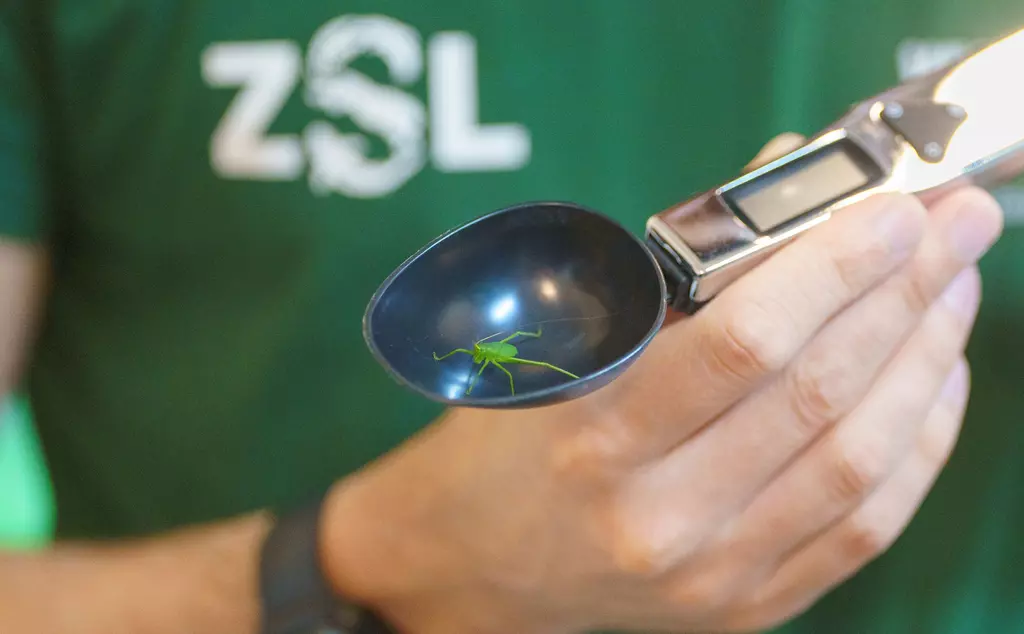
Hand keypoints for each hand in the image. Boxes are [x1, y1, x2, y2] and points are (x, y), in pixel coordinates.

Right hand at [320, 135, 1003, 633]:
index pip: (740, 345)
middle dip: (903, 295)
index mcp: (593, 435)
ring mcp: (711, 573)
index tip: (892, 210)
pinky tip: (933, 380)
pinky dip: (917, 444)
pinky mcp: (745, 605)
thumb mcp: (558, 346)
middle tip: (956, 227)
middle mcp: (657, 515)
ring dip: (924, 361)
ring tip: (952, 290)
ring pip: (859, 462)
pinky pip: (864, 526)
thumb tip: (787, 183)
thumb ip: (675, 271)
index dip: (830, 270)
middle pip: (818, 397)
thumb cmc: (500, 438)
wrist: (465, 564)